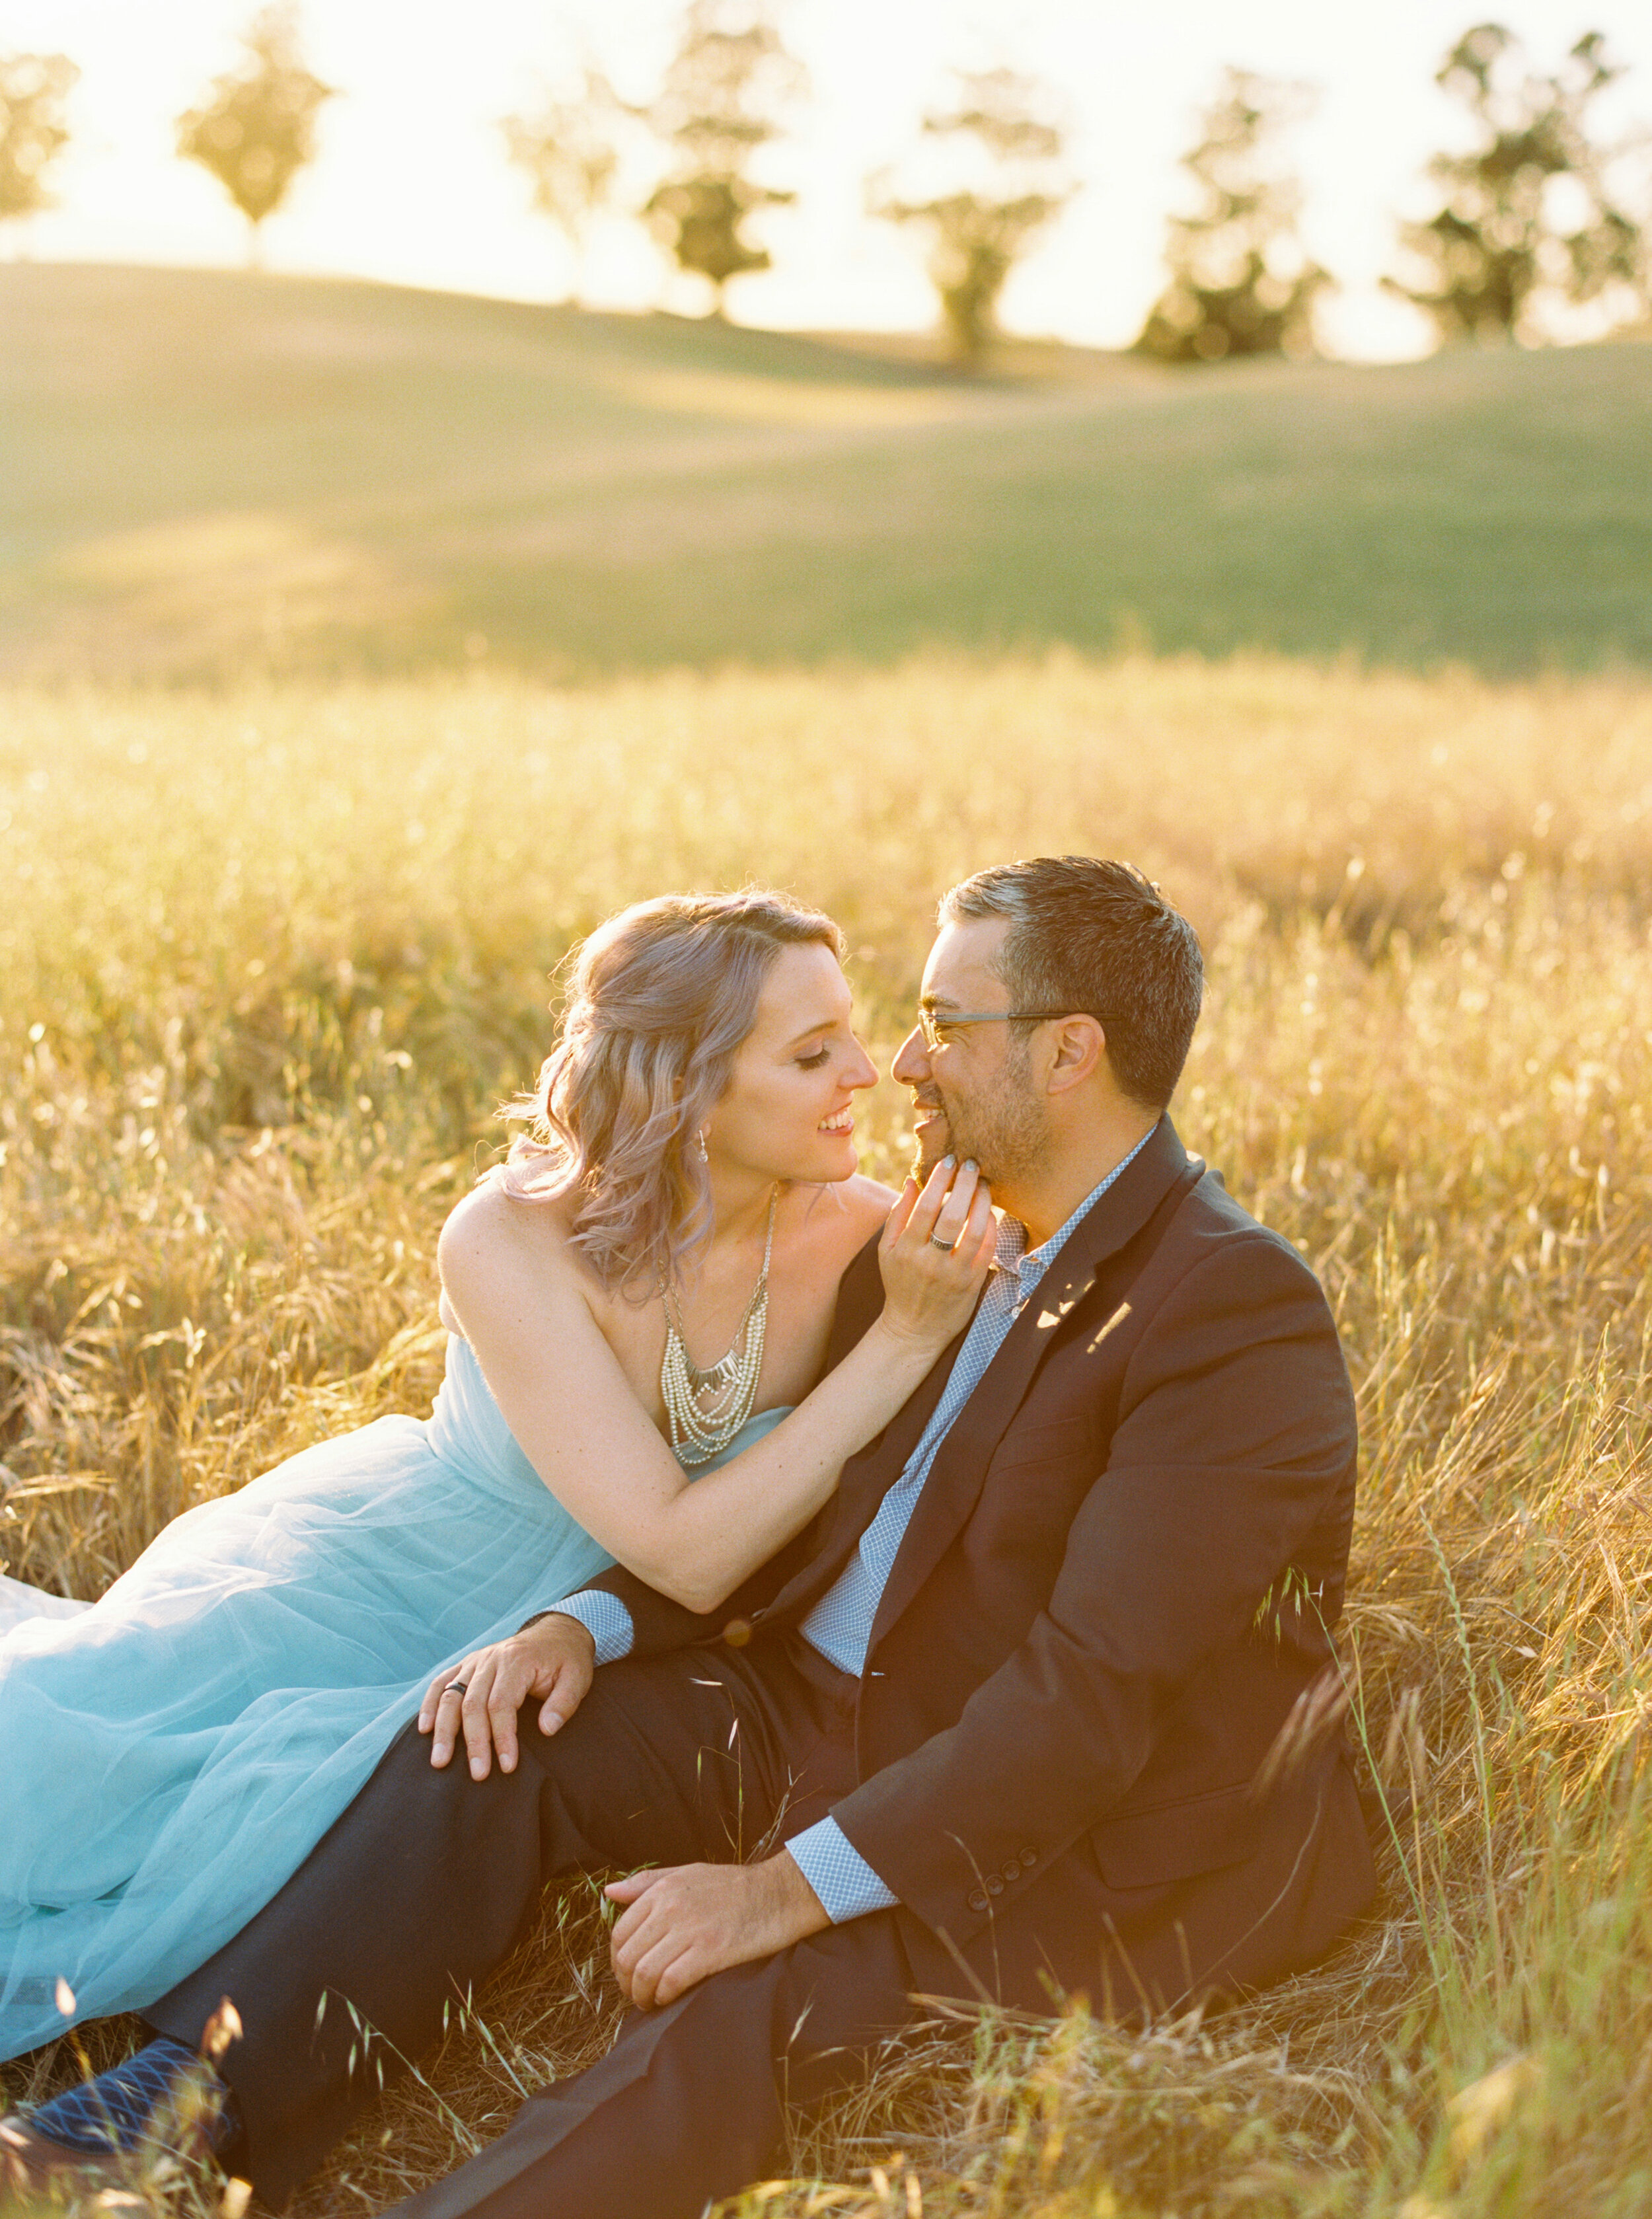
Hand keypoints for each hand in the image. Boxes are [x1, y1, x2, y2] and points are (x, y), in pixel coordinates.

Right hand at [418, 1614, 595, 1778]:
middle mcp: (491, 1659)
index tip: (507, 1766)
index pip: (502, 1704)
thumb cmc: (567, 1660)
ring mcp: (475, 1660)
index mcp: (517, 1661)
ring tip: (440, 1761)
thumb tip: (547, 1729)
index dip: (502, 1737)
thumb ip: (564, 1704)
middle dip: (473, 1742)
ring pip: (451, 1695)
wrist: (556, 1632)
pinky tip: (424, 1729)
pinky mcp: (467, 1664)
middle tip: (477, 1774)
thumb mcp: (578, 1678)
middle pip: (473, 1703)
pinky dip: (429, 1705)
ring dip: (443, 1730)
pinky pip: (441, 1682)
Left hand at [605, 1853, 829, 2009]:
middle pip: (627, 1957)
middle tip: (637, 1995)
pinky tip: (669, 2000)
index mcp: (663, 1889)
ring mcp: (691, 1929)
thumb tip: (609, 1891)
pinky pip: (671, 1982)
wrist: (779, 1893)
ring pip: (644, 1973)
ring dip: (641, 1996)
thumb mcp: (688, 1872)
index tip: (628, 1974)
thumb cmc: (734, 1886)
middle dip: (626, 1984)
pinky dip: (664, 1997)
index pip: (619, 1932)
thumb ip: (647, 1883)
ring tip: (650, 2002)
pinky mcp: (711, 1951)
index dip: (617, 1960)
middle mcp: (671, 1907)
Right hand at [874, 1155, 996, 1352]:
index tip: (948, 1159)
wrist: (914, 1329)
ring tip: (983, 1184)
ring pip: (974, 1231)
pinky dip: (991, 1226)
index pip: (925, 1207)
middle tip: (971, 1163)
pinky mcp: (972, 1284)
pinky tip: (990, 1211)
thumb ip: (897, 1215)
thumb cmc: (899, 1283)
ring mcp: (953, 1274)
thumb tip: (910, 1181)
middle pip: (952, 1216)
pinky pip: (987, 1250)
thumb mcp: (886, 1251)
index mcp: (905, 1250)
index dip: (938, 1180)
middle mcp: (929, 1261)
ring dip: (982, 1202)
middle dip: (964, 1184)